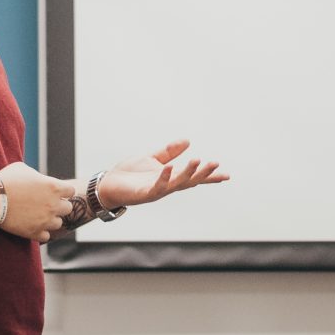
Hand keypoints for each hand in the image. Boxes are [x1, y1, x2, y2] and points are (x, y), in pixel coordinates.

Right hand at [0, 162, 79, 242]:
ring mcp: (45, 220)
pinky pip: (46, 236)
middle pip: (68, 208)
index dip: (63, 191)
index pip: (71, 191)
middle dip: (59, 206)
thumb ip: (37, 175)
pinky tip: (32, 226)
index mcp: (54, 187)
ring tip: (38, 216)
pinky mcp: (35, 232)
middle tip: (46, 204)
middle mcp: (53, 205)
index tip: (54, 192)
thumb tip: (38, 179)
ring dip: (50, 220)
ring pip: (58, 223)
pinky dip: (40, 232)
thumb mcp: (24, 169)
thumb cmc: (6, 180)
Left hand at [92, 140, 228, 209]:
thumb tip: (187, 140)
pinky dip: (164, 178)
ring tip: (198, 161)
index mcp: (170, 178)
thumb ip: (169, 152)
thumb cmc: (129, 174)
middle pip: (189, 181)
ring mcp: (156, 191)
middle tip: (216, 165)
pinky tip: (169, 168)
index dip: (209, 176)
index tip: (227, 175)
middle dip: (203, 174)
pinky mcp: (144, 194)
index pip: (193, 177)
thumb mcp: (152, 159)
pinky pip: (157, 187)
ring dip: (188, 173)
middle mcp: (166, 186)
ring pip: (177, 184)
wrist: (108, 184)